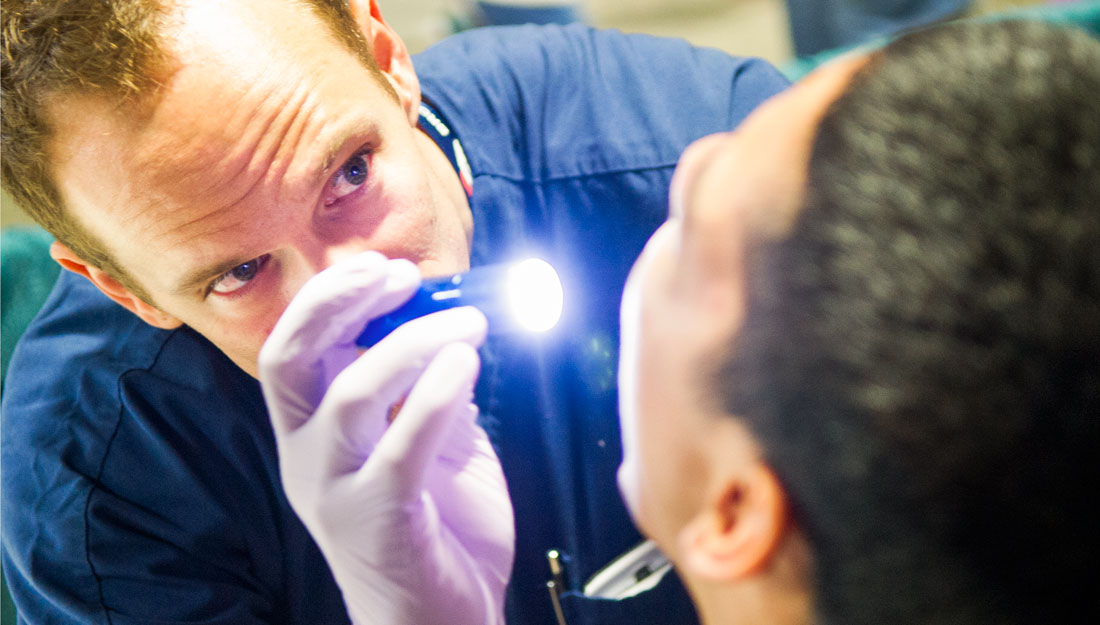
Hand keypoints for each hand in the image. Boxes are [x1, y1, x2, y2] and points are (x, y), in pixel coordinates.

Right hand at [258, 252, 514, 624]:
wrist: (442, 620)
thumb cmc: (438, 526)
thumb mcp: (435, 442)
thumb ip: (435, 389)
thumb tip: (460, 325)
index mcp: (312, 429)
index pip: (294, 346)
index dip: (333, 297)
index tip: (389, 268)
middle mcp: (306, 455)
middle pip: (289, 358)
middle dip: (338, 303)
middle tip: (401, 276)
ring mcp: (334, 490)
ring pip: (350, 394)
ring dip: (413, 343)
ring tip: (472, 324)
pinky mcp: (375, 520)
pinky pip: (400, 445)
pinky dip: (436, 395)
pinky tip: (469, 366)